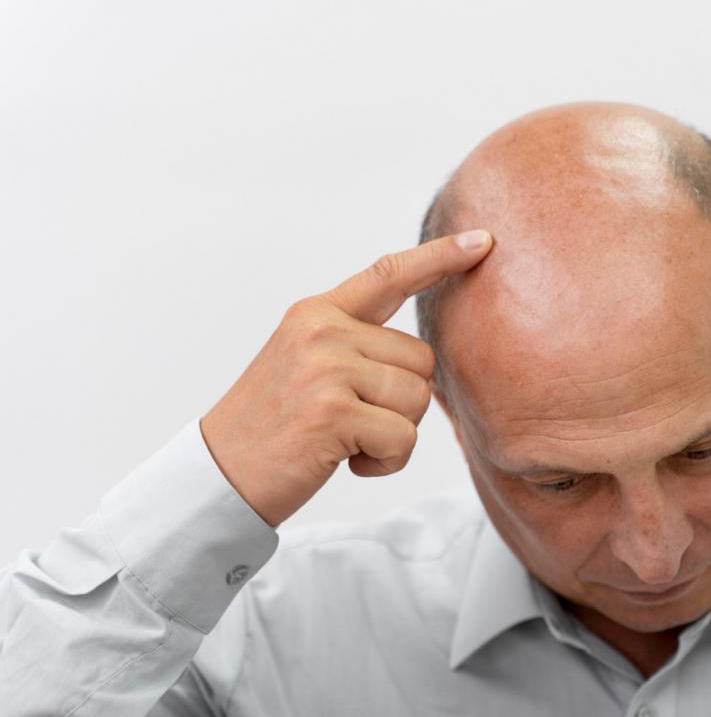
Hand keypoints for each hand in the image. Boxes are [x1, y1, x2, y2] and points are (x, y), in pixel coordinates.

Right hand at [199, 229, 492, 527]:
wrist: (221, 475)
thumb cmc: (275, 428)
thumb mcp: (308, 367)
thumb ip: (356, 347)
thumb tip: (424, 357)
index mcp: (317, 314)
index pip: (389, 275)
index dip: (440, 258)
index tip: (482, 242)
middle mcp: (322, 330)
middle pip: (422, 360)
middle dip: (402, 402)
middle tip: (352, 422)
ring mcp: (326, 367)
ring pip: (418, 399)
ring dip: (395, 434)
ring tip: (345, 441)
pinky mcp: (334, 411)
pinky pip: (404, 437)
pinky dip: (387, 462)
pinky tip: (346, 462)